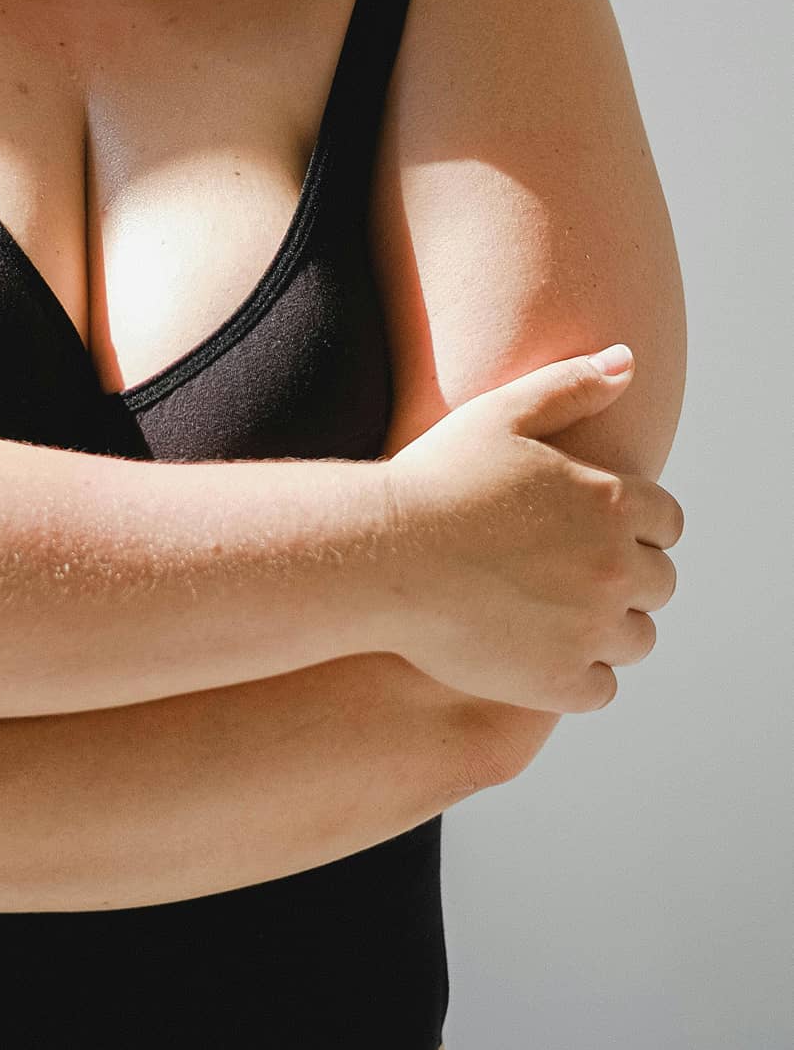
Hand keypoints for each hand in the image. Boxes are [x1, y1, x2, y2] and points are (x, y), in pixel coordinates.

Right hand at [382, 349, 684, 713]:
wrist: (380, 555)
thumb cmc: (434, 477)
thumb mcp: (501, 413)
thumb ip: (572, 385)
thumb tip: (629, 361)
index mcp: (612, 502)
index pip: (668, 522)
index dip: (634, 524)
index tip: (590, 528)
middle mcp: (616, 567)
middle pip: (660, 582)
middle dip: (624, 574)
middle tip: (565, 570)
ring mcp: (591, 629)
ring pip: (636, 638)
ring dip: (607, 626)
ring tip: (552, 611)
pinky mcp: (560, 681)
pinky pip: (602, 688)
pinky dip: (579, 674)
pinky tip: (538, 649)